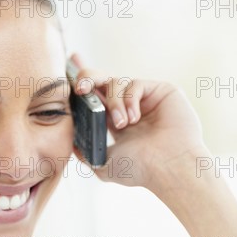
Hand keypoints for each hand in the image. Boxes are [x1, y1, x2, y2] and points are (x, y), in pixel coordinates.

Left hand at [70, 54, 208, 194]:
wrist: (168, 168)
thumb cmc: (141, 170)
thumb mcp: (103, 164)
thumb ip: (86, 153)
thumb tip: (71, 143)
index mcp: (116, 120)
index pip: (96, 95)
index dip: (83, 80)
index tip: (68, 67)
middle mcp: (130, 106)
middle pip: (102, 79)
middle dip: (87, 78)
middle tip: (81, 89)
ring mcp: (146, 98)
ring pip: (116, 82)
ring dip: (113, 102)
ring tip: (122, 124)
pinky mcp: (161, 90)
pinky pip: (135, 84)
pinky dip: (129, 100)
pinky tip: (134, 118)